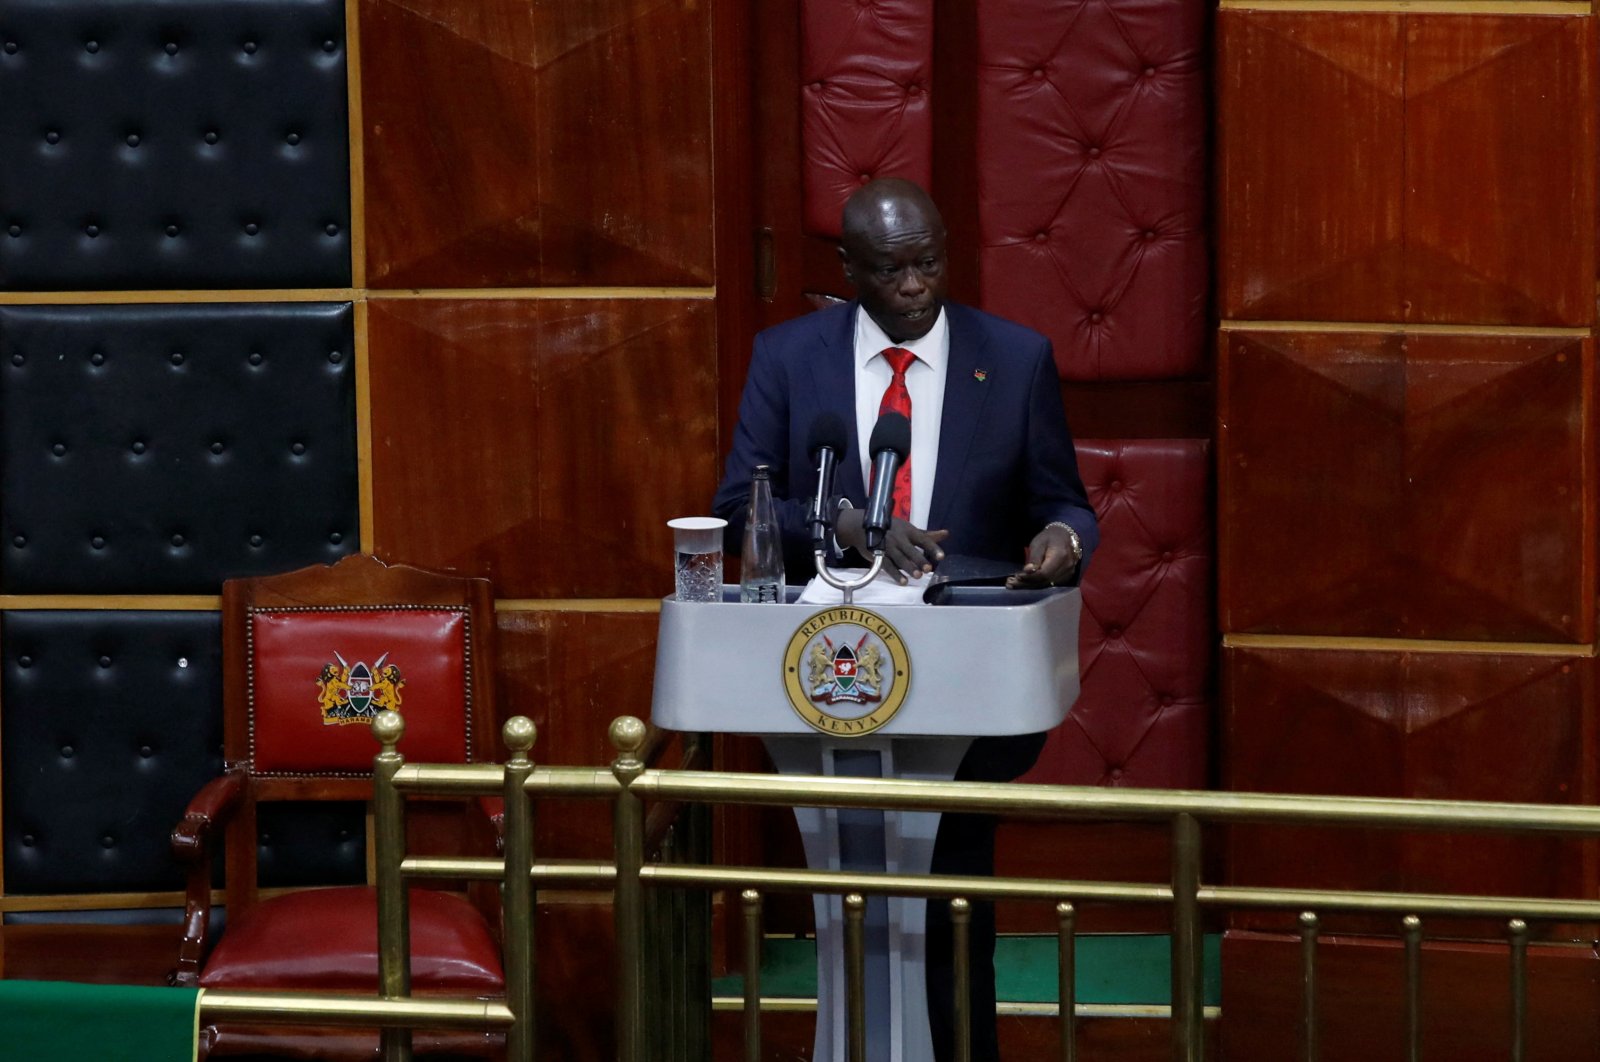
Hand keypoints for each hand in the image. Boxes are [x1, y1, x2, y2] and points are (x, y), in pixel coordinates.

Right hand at [835, 509, 949, 583]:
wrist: (861, 527)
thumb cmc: (890, 528)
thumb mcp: (908, 528)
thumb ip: (926, 535)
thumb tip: (946, 534)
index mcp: (908, 531)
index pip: (923, 539)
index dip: (932, 547)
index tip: (941, 556)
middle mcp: (899, 538)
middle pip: (911, 550)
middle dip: (919, 559)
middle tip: (928, 569)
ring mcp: (888, 547)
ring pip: (900, 559)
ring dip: (908, 568)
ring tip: (918, 576)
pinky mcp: (878, 555)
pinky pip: (887, 566)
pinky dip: (895, 574)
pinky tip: (903, 582)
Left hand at [1007, 524, 1080, 588]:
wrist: (1064, 536)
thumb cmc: (1049, 537)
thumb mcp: (1038, 543)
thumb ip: (1034, 558)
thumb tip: (1028, 571)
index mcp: (1060, 556)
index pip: (1044, 574)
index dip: (1030, 577)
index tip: (1016, 576)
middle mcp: (1066, 568)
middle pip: (1044, 581)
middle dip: (1026, 584)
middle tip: (1010, 583)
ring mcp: (1068, 574)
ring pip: (1046, 585)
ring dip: (1029, 586)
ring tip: (1013, 584)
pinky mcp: (1065, 577)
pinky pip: (1049, 584)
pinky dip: (1036, 585)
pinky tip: (1025, 583)